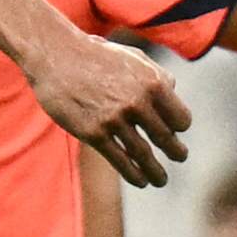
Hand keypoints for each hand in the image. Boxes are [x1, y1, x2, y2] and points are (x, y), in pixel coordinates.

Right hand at [26, 31, 189, 187]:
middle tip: (180, 157)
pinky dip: (133, 174)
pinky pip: (119, 160)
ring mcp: (114, 119)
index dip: (179, 127)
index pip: (180, 118)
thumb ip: (157, 76)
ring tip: (161, 180)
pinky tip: (141, 181)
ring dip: (156, 171)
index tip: (175, 131)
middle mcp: (136, 102)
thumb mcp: (134, 57)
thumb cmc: (97, 55)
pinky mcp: (93, 133)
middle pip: (166, 138)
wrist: (56, 56)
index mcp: (152, 83)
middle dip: (176, 152)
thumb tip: (173, 95)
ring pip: (143, 155)